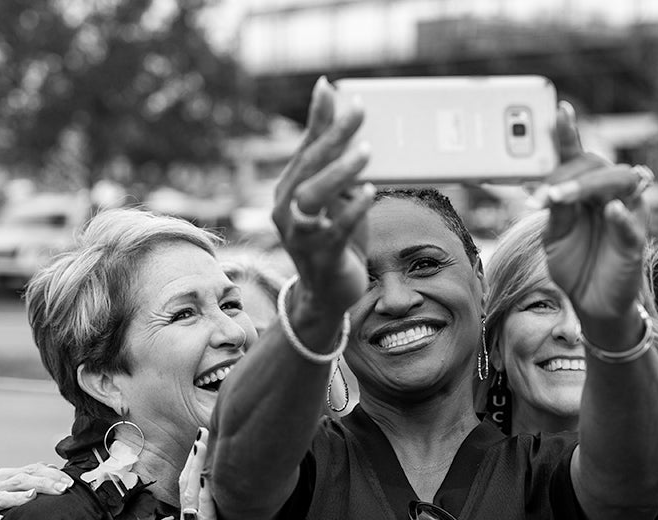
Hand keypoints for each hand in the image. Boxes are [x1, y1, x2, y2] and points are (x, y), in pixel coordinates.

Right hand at [0, 463, 72, 519]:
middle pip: (20, 480)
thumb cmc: (9, 518)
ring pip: (0, 497)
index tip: (69, 483)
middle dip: (43, 483)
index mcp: (6, 479)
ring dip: (18, 497)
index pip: (31, 470)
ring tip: (33, 497)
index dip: (51, 474)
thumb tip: (64, 480)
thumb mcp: (24, 502)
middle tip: (62, 489)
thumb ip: (40, 489)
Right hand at [174, 428, 235, 519]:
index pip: (194, 491)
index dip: (197, 468)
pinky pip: (201, 508)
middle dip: (195, 457)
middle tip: (201, 432)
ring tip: (201, 441)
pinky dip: (203, 489)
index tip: (203, 447)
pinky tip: (206, 473)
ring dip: (197, 464)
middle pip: (189, 483)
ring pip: (192, 490)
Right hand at [271, 76, 374, 316]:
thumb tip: (340, 107)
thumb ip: (336, 159)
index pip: (306, 147)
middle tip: (360, 110)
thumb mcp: (337, 196)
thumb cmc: (336, 237)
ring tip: (367, 151)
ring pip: (313, 196)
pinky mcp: (321, 256)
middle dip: (334, 135)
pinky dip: (352, 209)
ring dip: (340, 171)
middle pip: (309, 166)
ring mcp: (301, 234)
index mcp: (290, 189)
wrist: (329, 294)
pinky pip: (335, 229)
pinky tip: (370, 192)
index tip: (332, 87)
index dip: (319, 118)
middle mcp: (287, 209)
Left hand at [536, 103, 649, 324]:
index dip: (569, 135)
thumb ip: (556, 211)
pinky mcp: (635, 242)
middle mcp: (609, 197)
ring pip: (618, 186)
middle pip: (598, 168)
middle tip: (544, 194)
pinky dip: (622, 216)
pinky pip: (633, 223)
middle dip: (569, 176)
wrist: (591, 304)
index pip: (578, 158)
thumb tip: (552, 188)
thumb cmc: (575, 265)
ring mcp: (626, 216)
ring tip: (562, 198)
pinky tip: (611, 209)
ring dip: (589, 187)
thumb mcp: (554, 236)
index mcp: (586, 192)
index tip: (560, 110)